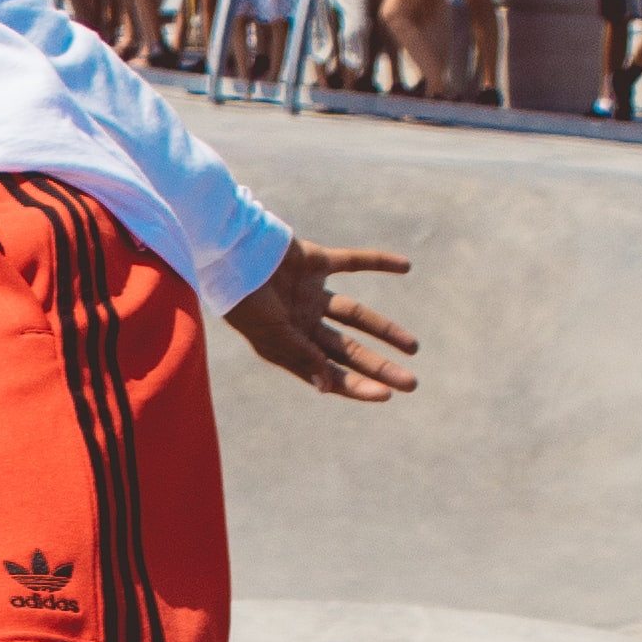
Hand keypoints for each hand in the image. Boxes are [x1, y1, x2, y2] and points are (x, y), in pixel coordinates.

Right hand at [229, 242, 418, 404]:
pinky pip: (353, 262)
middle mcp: (301, 324)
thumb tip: (328, 387)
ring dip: (385, 330)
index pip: (329, 373)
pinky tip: (406, 266)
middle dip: (378, 367)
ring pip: (356, 316)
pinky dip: (378, 262)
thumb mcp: (271, 332)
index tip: (385, 394)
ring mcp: (308, 293)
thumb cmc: (242, 296)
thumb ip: (301, 356)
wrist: (228, 247)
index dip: (356, 385)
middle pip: (348, 350)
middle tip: (410, 383)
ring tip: (413, 347)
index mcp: (288, 346)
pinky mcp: (314, 262)